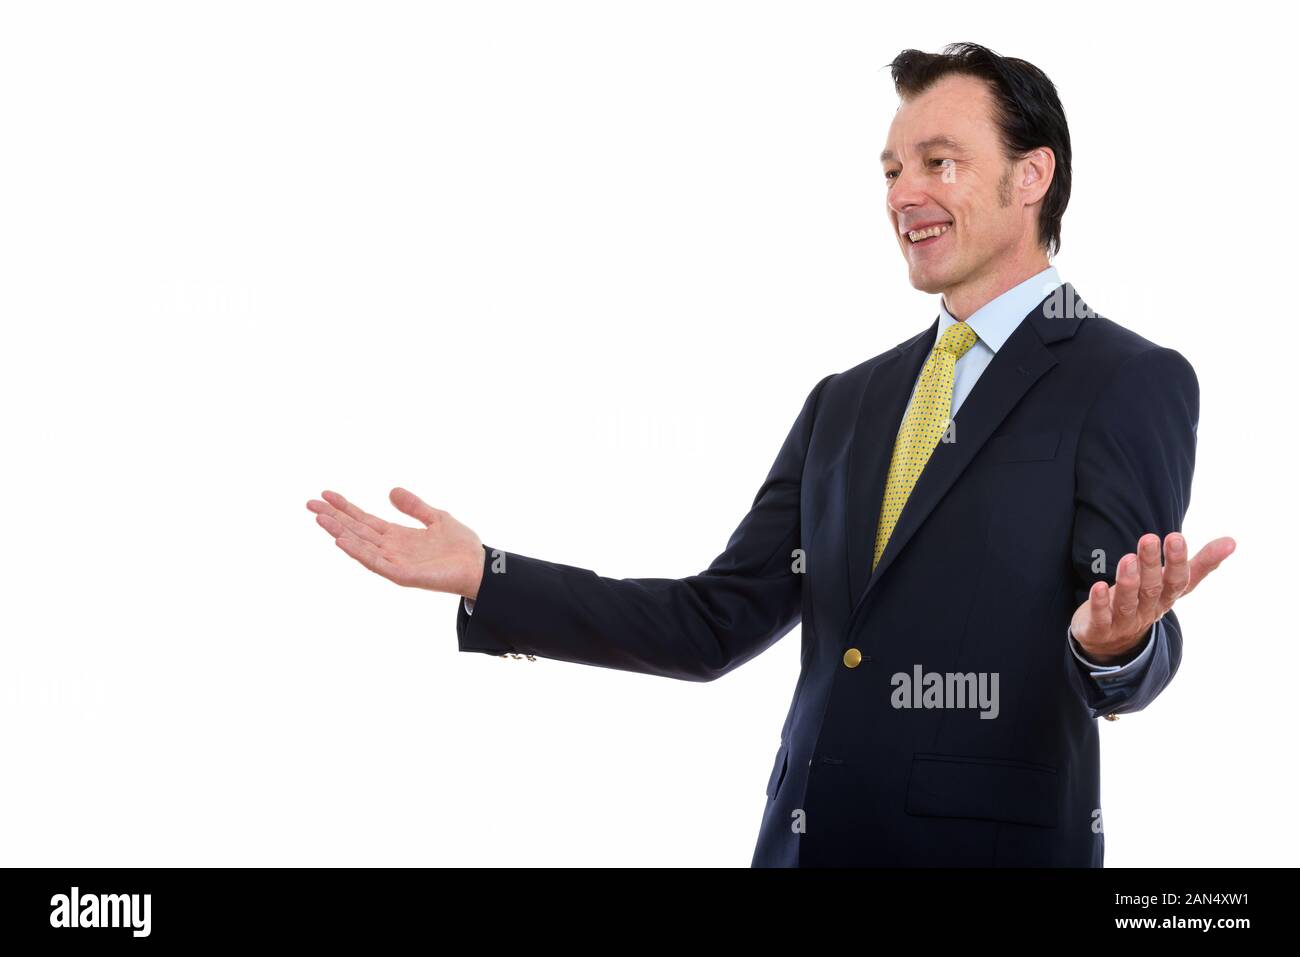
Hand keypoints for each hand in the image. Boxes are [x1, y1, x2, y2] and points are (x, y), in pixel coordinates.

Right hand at [306, 488, 485, 598]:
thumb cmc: (461, 547)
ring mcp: (394, 563)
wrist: (479, 567)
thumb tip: (391, 490)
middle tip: (310, 503)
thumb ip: (414, 506)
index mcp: (397, 537)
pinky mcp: (402, 574)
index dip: (345, 507)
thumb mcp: (436, 518)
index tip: (326, 494)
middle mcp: (391, 549)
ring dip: (339, 532)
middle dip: (334, 517)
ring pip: (360, 545)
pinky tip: (342, 540)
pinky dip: (358, 552)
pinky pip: (375, 563)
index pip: (364, 520)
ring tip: (320, 518)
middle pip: (356, 530)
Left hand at [1071, 532, 1234, 665]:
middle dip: (1151, 564)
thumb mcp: (1172, 585)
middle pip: (1152, 588)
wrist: (1112, 642)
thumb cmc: (1145, 601)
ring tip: (1127, 558)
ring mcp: (1125, 622)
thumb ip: (1199, 565)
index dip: (1178, 561)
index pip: (1177, 580)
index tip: (1176, 537)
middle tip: (1149, 538)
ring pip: (1128, 603)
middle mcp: (1148, 609)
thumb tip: (1232, 541)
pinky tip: (1096, 586)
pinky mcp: (1100, 630)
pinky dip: (1100, 604)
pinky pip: (1101, 618)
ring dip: (1128, 582)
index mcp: (1167, 597)